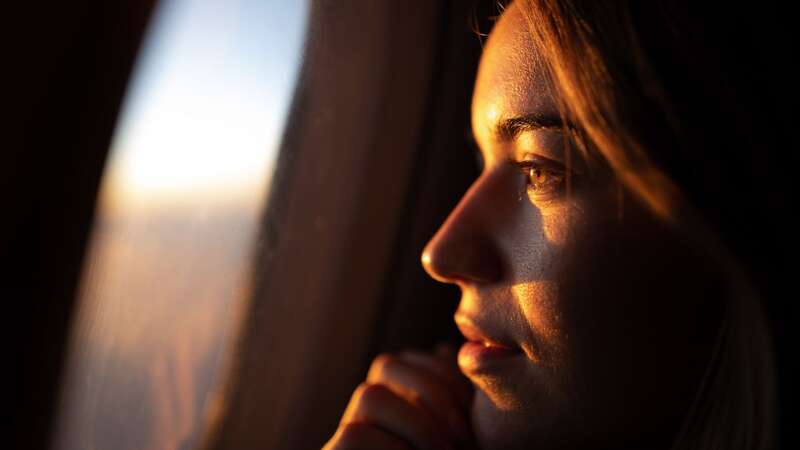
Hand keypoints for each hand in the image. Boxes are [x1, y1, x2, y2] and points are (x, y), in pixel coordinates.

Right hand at [323, 343, 474, 449]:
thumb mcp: (458, 432)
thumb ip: (452, 396)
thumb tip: (444, 348)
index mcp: (395, 397)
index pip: (412, 359)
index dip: (448, 377)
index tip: (474, 416)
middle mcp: (365, 411)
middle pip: (385, 365)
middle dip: (433, 395)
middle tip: (461, 437)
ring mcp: (347, 432)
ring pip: (369, 395)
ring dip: (417, 425)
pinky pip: (355, 434)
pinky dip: (392, 449)